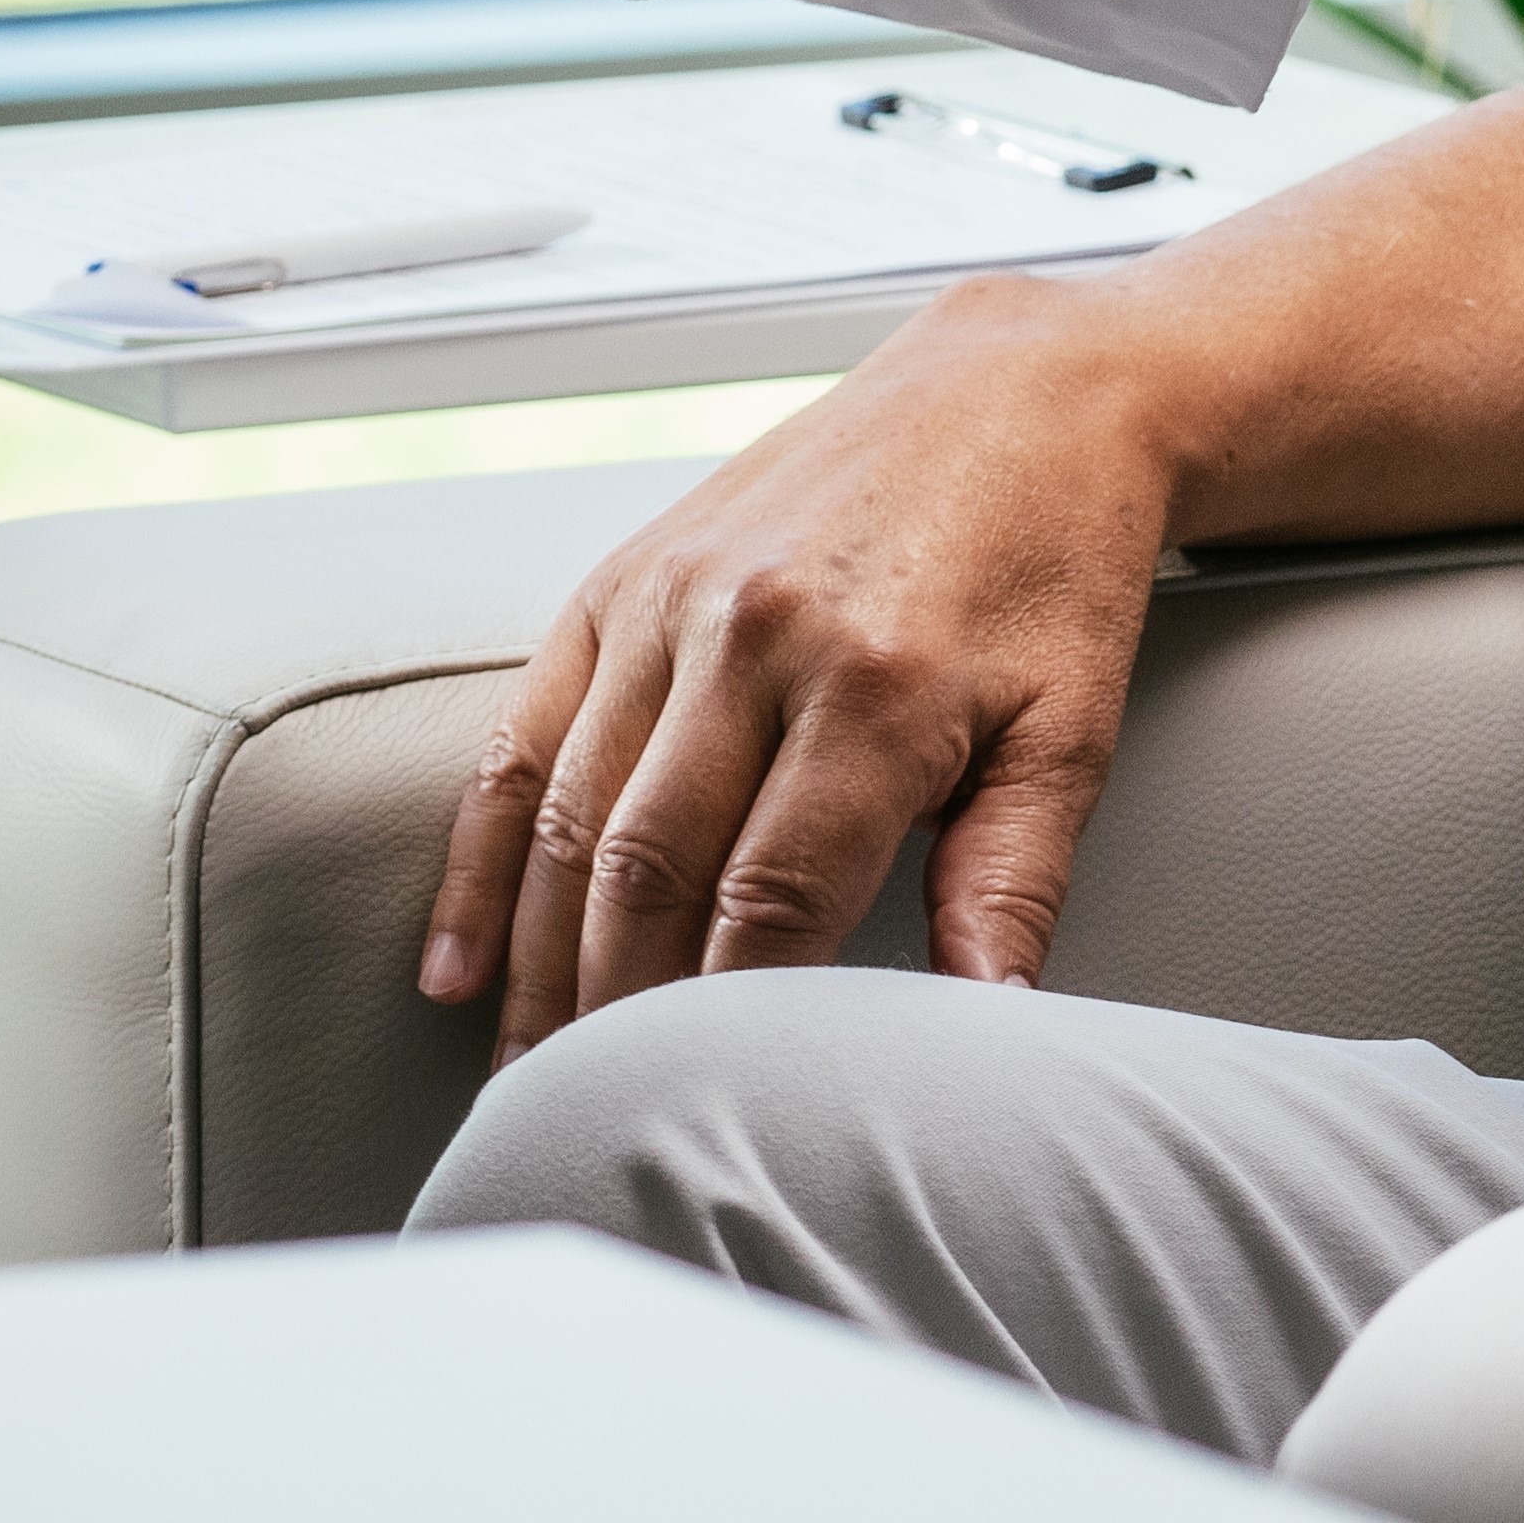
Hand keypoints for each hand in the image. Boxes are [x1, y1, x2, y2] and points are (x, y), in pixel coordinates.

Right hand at [417, 284, 1171, 1063]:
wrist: (1019, 389)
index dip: (733, 1026)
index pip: (774, 901)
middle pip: (652, 870)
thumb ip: (1013, 882)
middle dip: (617, 1020)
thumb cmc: (1057, 574)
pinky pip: (524, 732)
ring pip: (575, 816)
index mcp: (874, 685)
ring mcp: (673, 598)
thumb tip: (984, 1030)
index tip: (711, 1118)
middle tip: (593, 1133)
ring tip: (527, 1080)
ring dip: (538, 963)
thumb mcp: (1069, 727)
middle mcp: (754, 636)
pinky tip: (454, 964)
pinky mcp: (624, 575)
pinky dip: (480, 856)